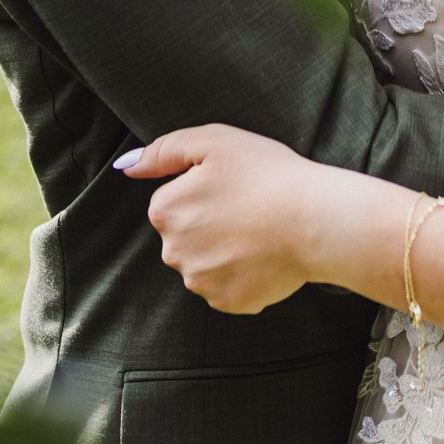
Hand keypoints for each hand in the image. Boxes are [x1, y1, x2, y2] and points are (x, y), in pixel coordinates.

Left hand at [119, 124, 325, 313]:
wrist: (316, 220)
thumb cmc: (267, 173)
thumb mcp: (214, 141)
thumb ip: (164, 150)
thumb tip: (127, 167)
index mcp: (165, 211)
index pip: (173, 200)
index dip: (204, 189)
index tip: (232, 185)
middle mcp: (174, 253)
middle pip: (186, 234)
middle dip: (209, 222)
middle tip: (248, 206)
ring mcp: (202, 283)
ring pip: (205, 261)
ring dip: (224, 249)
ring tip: (260, 229)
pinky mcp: (229, 303)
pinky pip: (228, 285)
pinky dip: (243, 272)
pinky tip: (265, 254)